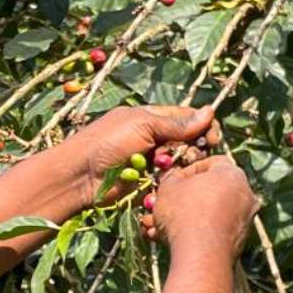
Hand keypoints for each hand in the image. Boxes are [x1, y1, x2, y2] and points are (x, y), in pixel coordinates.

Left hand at [72, 104, 219, 206]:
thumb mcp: (141, 125)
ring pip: (179, 160)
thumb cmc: (107, 143)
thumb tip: (209, 112)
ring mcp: (149, 159)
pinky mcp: (147, 181)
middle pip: (185, 139)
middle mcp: (150, 136)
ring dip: (183, 163)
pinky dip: (173, 178)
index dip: (201, 125)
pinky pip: (169, 178)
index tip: (212, 137)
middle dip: (194, 146)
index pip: (184, 117)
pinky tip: (172, 180)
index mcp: (148, 117)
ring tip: (178, 166)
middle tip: (196, 154)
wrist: (80, 175)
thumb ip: (175, 123)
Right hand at [141, 156, 259, 258]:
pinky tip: (165, 240)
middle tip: (162, 203)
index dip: (188, 169)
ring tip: (155, 226)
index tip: (173, 179)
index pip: (212, 162)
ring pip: (207, 214)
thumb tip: (174, 176)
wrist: (201, 255)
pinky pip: (211, 231)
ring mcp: (244, 221)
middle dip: (182, 198)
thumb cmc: (184, 212)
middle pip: (209, 191)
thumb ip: (171, 177)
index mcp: (233, 175)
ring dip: (182, 218)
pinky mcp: (238, 243)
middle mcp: (245, 196)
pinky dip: (192, 233)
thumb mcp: (168, 187)